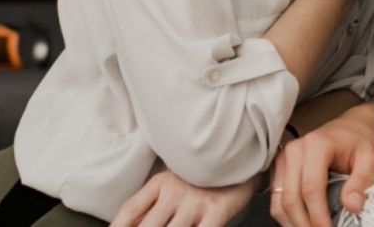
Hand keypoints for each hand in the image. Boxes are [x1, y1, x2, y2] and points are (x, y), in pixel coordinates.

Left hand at [111, 168, 255, 226]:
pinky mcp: (216, 210)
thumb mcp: (177, 181)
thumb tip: (133, 222)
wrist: (242, 154)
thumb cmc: (207, 174)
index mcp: (160, 183)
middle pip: (148, 226)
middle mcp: (174, 192)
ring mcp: (195, 202)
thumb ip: (157, 201)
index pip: (131, 209)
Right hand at [269, 105, 373, 226]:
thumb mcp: (371, 159)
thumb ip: (361, 182)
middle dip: (304, 224)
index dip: (318, 216)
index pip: (311, 188)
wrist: (351, 127)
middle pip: (291, 197)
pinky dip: (287, 216)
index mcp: (316, 145)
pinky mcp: (279, 168)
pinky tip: (302, 223)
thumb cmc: (361, 141)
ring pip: (279, 201)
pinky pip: (276, 198)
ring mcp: (283, 159)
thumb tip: (352, 206)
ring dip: (293, 223)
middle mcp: (294, 150)